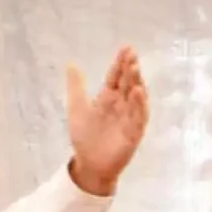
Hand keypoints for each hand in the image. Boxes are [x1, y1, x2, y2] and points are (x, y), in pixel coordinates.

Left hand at [65, 47, 148, 195]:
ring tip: (135, 70)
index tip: (126, 48)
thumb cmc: (84, 136)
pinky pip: (139, 117)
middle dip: (131, 69)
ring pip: (136, 98)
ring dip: (137, 83)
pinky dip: (140, 105)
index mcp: (108, 97)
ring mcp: (129, 118)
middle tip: (132, 55)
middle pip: (128, 83)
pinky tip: (138, 93)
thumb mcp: (77, 107)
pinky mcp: (134, 133)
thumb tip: (71, 64)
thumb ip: (76, 86)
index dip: (120, 63)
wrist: (89, 163)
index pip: (117, 77)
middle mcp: (121, 105)